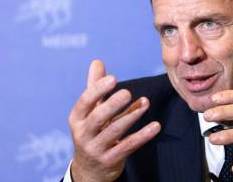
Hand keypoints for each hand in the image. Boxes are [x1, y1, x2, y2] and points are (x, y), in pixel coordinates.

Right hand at [68, 60, 160, 181]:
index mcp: (77, 119)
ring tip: (145, 103)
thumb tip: (97, 62)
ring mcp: (96, 149)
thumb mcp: (90, 112)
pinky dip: (142, 136)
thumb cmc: (92, 131)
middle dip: (112, 105)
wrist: (89, 170)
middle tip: (127, 92)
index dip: (97, 90)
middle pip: (98, 118)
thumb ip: (95, 87)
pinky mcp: (111, 160)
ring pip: (114, 132)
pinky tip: (155, 126)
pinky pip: (128, 146)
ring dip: (131, 116)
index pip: (85, 102)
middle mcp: (83, 134)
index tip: (112, 78)